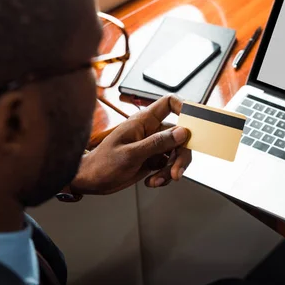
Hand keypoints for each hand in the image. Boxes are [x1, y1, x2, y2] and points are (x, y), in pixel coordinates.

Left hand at [71, 95, 191, 194]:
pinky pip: (169, 165)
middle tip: (176, 172)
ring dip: (172, 169)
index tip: (193, 124)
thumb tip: (181, 132)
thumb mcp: (130, 154)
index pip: (168, 104)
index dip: (184, 109)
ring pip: (177, 152)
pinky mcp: (152, 159)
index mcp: (144, 121)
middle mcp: (151, 131)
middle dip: (181, 156)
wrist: (91, 181)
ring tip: (158, 180)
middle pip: (180, 135)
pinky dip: (165, 175)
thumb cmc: (102, 164)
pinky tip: (152, 181)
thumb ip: (157, 143)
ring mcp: (153, 145)